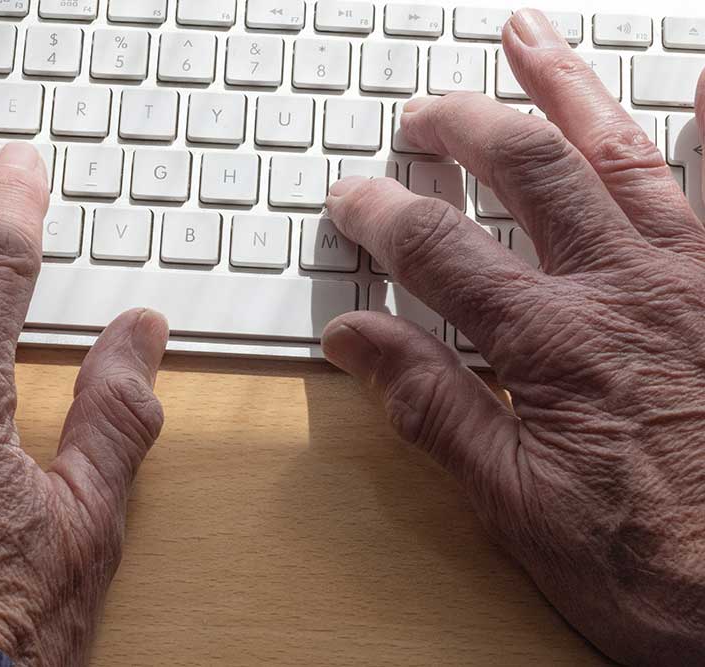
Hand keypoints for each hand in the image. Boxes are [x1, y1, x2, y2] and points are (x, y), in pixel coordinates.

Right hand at [322, 9, 704, 665]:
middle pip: (528, 171)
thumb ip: (431, 408)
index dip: (382, 215)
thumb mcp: (511, 504)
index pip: (441, 249)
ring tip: (527, 37)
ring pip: (623, 151)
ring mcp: (698, 276)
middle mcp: (628, 287)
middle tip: (422, 113)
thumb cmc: (654, 566)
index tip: (350, 198)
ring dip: (568, 87)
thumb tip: (354, 339)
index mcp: (556, 342)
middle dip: (463, 129)